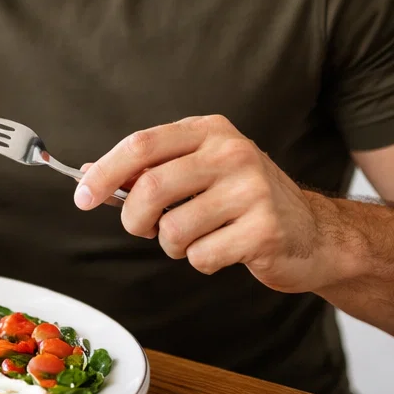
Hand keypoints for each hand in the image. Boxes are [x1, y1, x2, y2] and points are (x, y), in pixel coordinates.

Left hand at [75, 115, 349, 292]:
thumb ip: (148, 170)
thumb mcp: (198, 171)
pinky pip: (202, 257)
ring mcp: (251, 190)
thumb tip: (87, 174)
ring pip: (173, 228)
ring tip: (195, 238)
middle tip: (141, 228)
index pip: (141, 145)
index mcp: (208, 131)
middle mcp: (231, 153)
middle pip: (151, 188)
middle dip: (133, 218)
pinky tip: (225, 250)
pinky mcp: (265, 229)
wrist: (312, 233)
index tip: (81, 196)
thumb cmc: (244, 201)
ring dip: (171, 245)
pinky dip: (201, 262)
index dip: (104, 173)